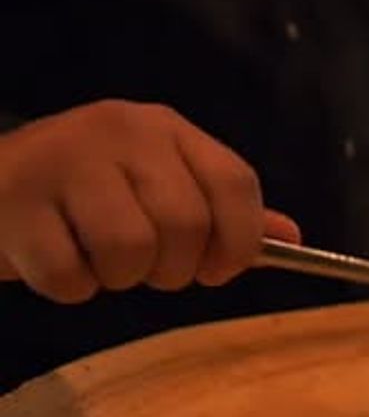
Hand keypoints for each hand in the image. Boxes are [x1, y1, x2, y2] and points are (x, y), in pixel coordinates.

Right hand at [0, 101, 298, 301]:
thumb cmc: (81, 198)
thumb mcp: (154, 190)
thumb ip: (220, 211)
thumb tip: (292, 238)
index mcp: (164, 128)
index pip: (235, 181)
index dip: (239, 240)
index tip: (217, 270)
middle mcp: (120, 131)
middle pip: (186, 224)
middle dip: (171, 268)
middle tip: (142, 267)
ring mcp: (65, 160)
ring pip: (130, 250)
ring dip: (117, 278)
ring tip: (96, 261)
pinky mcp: (17, 202)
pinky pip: (70, 276)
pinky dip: (69, 288)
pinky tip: (56, 262)